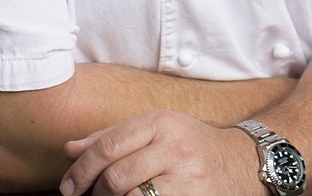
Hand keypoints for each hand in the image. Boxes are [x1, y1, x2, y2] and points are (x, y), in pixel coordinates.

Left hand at [60, 109, 261, 195]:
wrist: (243, 163)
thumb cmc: (189, 145)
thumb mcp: (155, 130)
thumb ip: (112, 137)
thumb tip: (69, 150)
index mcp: (160, 122)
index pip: (108, 145)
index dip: (81, 170)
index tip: (68, 188)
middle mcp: (174, 147)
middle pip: (116, 177)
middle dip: (95, 193)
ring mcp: (187, 177)